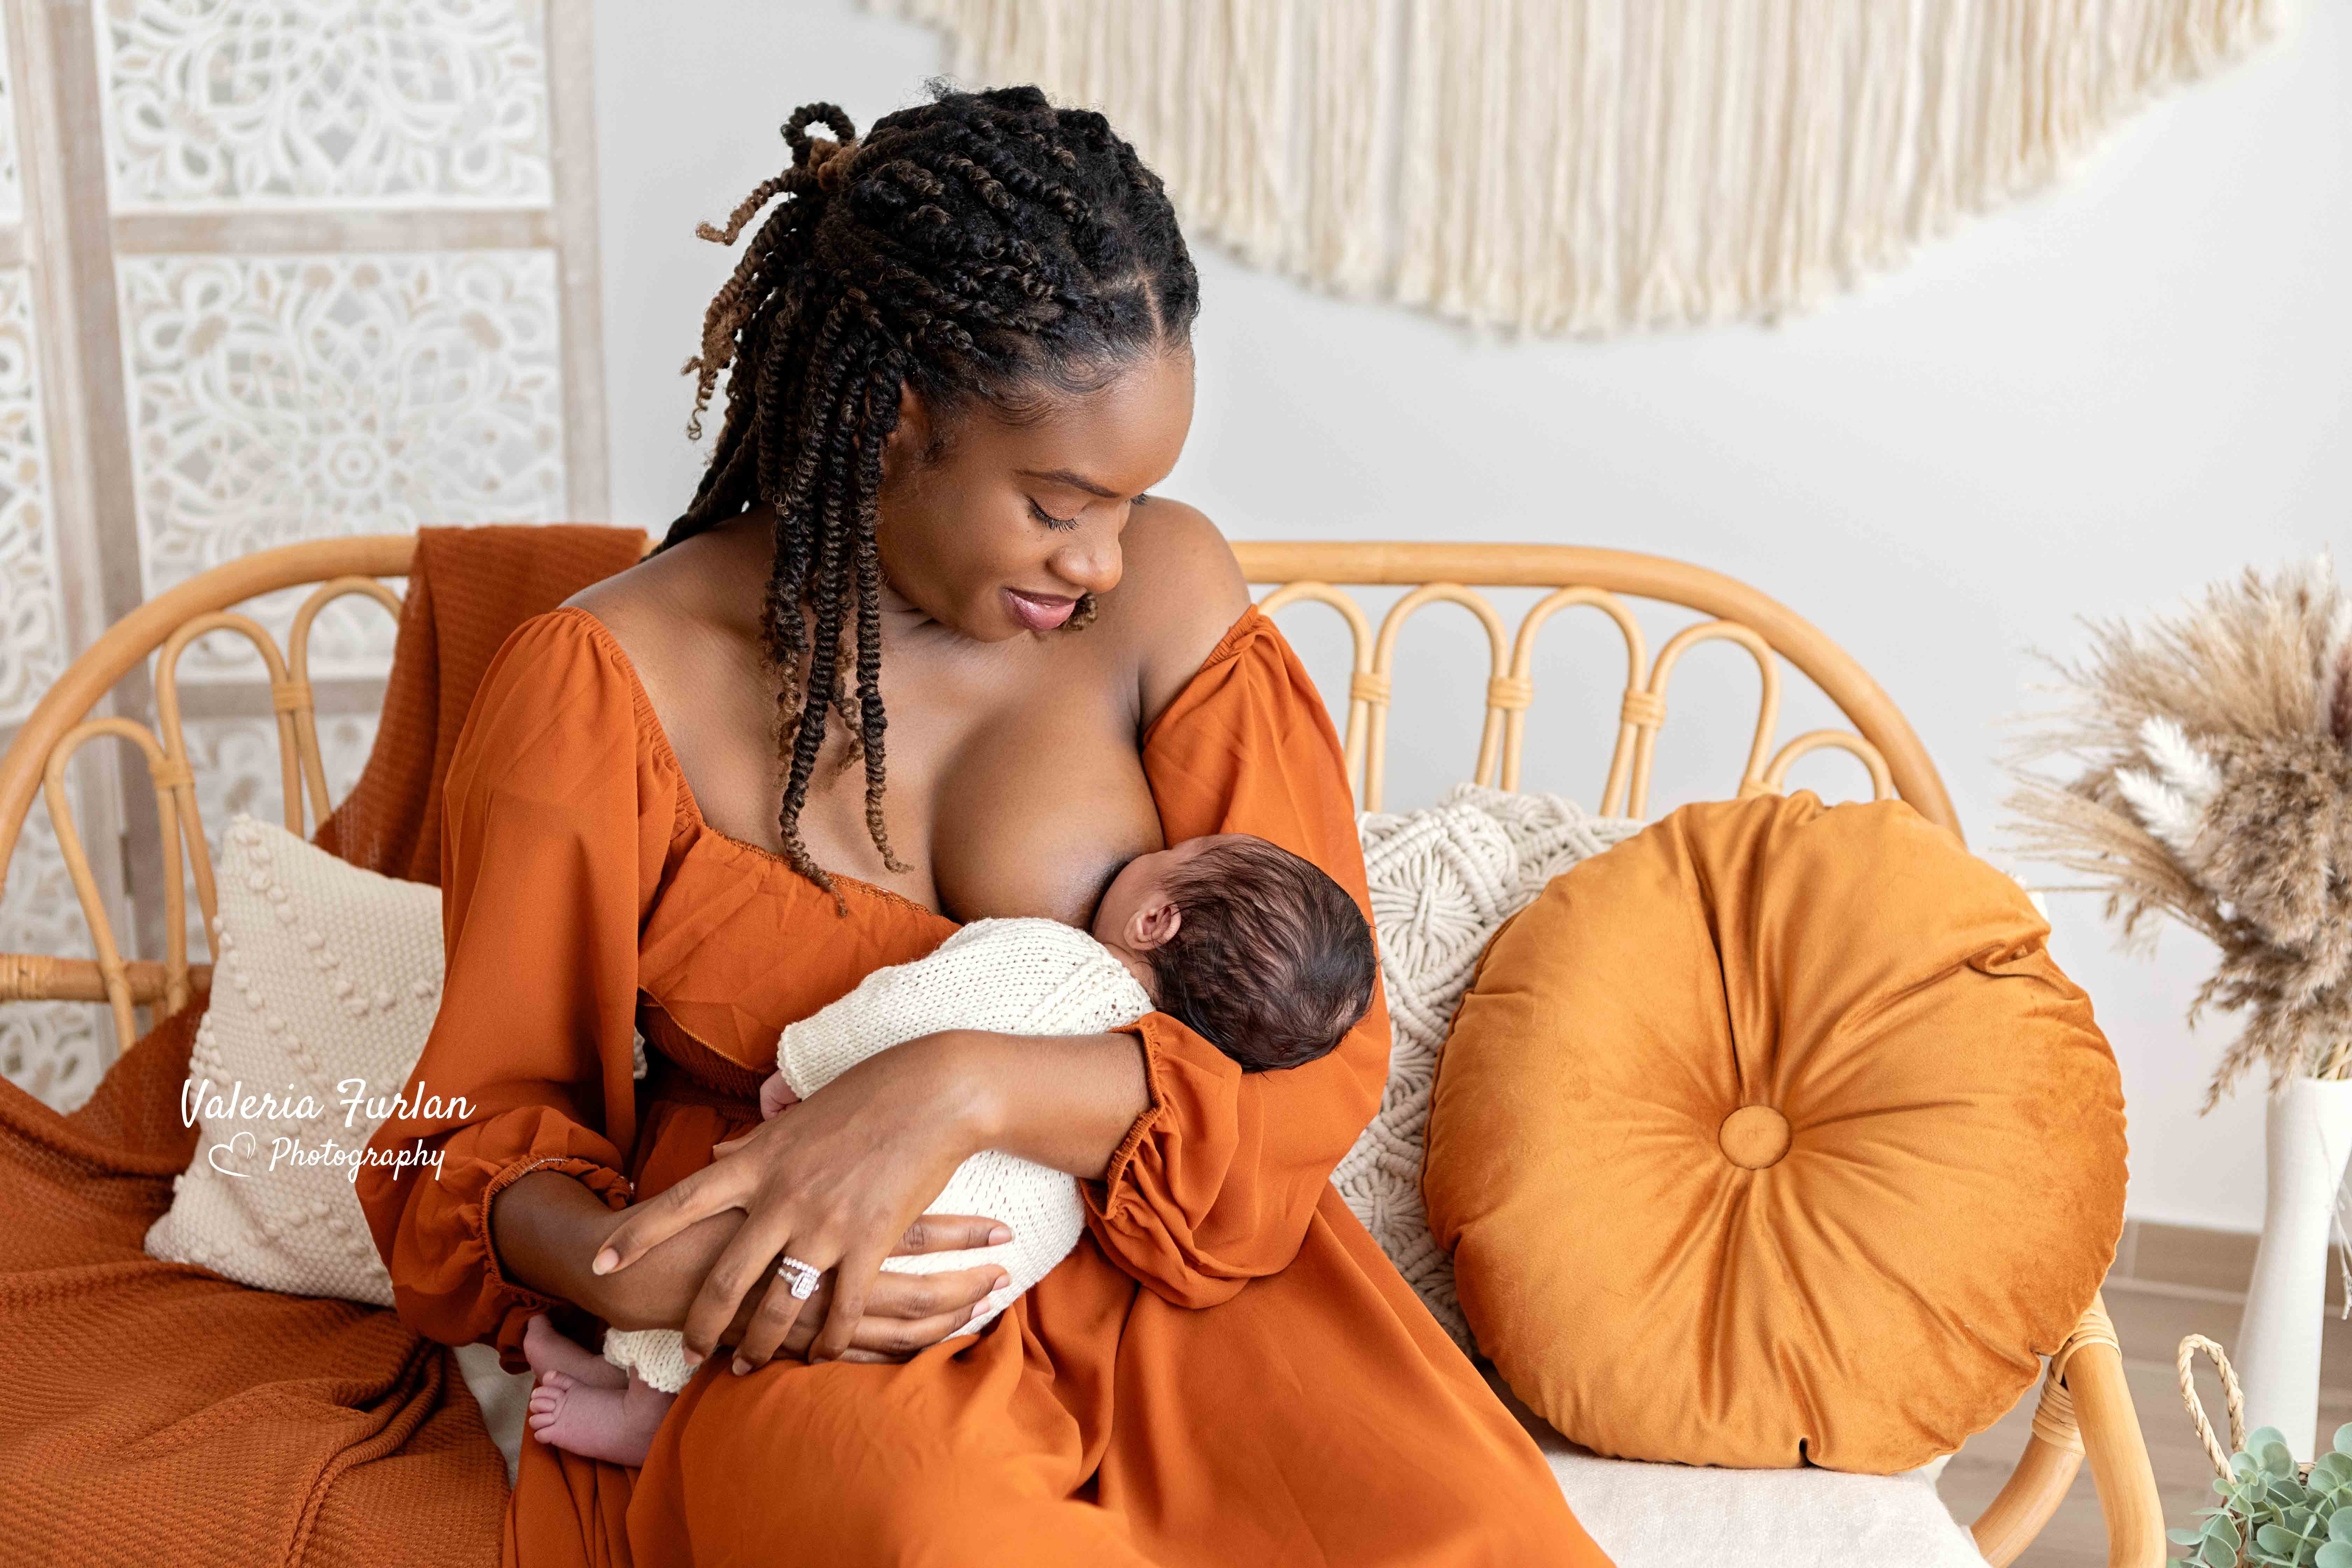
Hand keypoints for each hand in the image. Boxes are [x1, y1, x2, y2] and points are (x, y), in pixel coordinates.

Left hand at [590, 1033, 997, 1371]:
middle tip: (687, 1351)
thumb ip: (750, 1146)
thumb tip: (714, 1156)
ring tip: (748, 1366)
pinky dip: (827, 1339)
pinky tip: (820, 1354)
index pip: (681, 1203)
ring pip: (777, 1304)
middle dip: (701, 1324)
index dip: (638, 1236)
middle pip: (725, 1277)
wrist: (933, 1093)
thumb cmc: (865, 1096)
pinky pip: (840, 1308)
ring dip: (760, 1344)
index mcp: (757, 1161)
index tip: (599, 1266)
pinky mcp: (870, 1240)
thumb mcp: (794, 1118)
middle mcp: (781, 1197)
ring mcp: (825, 1223)